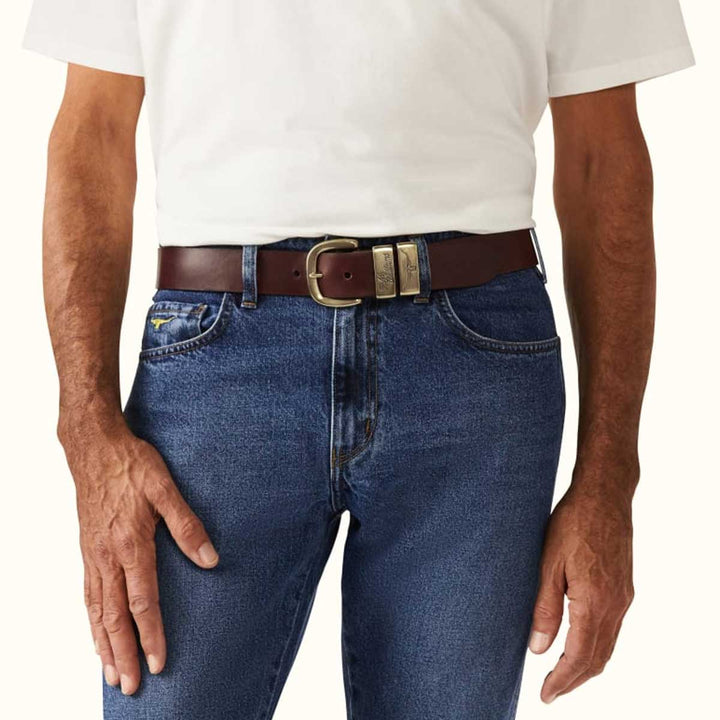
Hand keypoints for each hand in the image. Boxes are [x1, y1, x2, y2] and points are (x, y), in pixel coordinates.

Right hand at [60, 418, 218, 695]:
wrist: (93, 447)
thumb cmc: (131, 465)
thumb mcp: (165, 488)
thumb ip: (187, 524)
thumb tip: (210, 558)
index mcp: (131, 544)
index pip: (143, 601)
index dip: (152, 635)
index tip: (160, 663)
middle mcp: (108, 556)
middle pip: (115, 616)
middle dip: (124, 653)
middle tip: (131, 685)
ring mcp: (93, 555)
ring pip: (97, 610)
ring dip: (104, 644)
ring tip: (111, 673)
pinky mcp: (87, 550)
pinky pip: (88, 594)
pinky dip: (92, 621)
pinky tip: (97, 632)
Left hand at [528, 470, 634, 702]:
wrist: (604, 495)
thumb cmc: (573, 523)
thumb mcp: (548, 563)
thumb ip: (545, 608)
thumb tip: (538, 648)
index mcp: (594, 602)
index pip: (579, 656)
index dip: (562, 680)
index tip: (545, 695)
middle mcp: (615, 605)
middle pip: (597, 659)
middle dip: (574, 680)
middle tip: (551, 692)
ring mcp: (623, 597)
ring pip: (608, 646)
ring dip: (586, 666)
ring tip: (562, 675)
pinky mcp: (624, 587)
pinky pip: (613, 629)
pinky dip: (597, 646)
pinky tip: (581, 644)